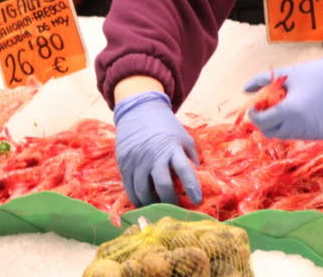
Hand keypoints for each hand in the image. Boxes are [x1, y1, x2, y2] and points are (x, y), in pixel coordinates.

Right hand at [113, 91, 201, 206]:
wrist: (138, 111)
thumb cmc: (166, 127)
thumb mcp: (183, 137)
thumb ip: (191, 157)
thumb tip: (199, 179)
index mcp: (172, 147)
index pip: (184, 169)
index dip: (192, 186)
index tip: (198, 201)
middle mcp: (153, 154)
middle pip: (163, 185)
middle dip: (171, 201)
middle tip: (176, 210)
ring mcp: (136, 160)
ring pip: (143, 191)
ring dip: (152, 204)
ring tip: (160, 209)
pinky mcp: (123, 164)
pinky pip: (129, 188)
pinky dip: (137, 199)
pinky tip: (145, 203)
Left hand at [245, 52, 322, 139]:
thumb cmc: (314, 74)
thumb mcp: (286, 74)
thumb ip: (262, 81)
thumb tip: (245, 90)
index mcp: (290, 110)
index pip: (263, 122)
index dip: (255, 115)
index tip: (254, 107)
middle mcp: (301, 126)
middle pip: (272, 132)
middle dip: (266, 121)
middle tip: (268, 108)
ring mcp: (311, 132)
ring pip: (286, 134)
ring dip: (281, 124)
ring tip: (288, 107)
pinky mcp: (321, 135)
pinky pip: (301, 134)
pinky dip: (296, 126)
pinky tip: (303, 111)